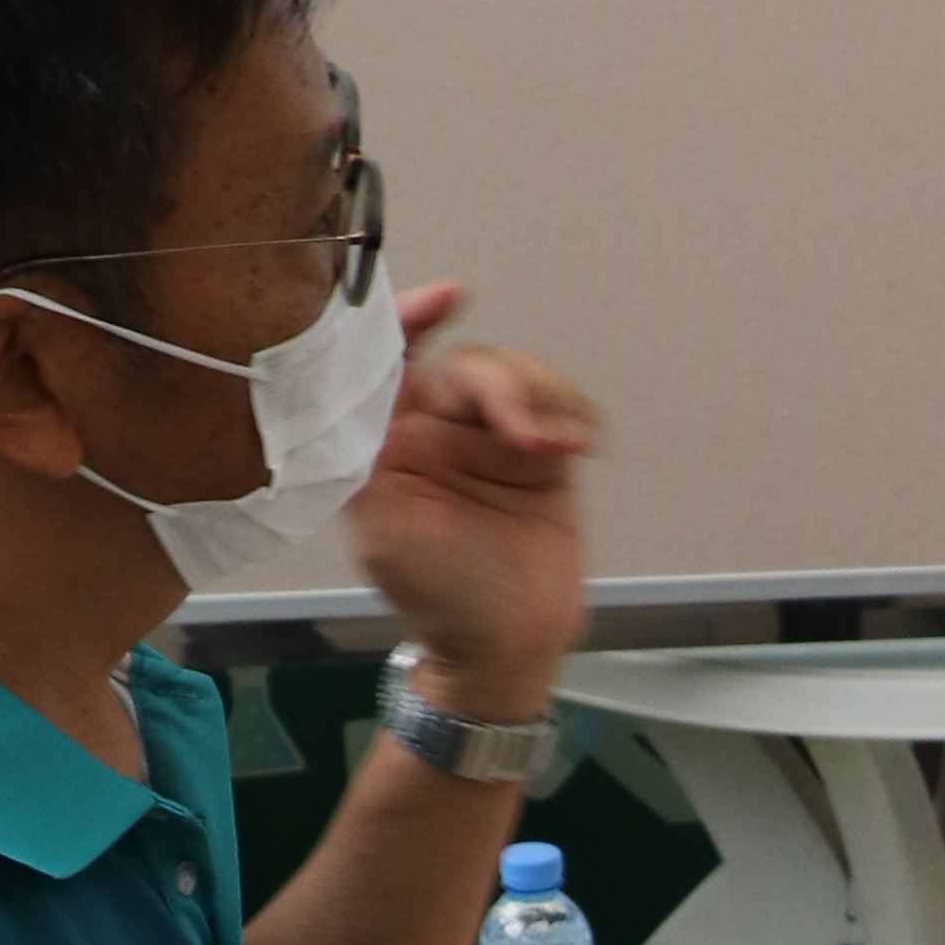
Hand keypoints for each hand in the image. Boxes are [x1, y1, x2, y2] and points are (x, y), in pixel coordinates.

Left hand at [351, 281, 597, 718]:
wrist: (510, 643)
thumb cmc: (439, 594)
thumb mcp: (383, 525)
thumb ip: (367, 451)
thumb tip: (367, 384)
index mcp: (389, 439)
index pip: (393, 360)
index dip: (412, 320)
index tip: (449, 300)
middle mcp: (438, 429)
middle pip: (469, 364)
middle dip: (499, 385)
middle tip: (522, 436)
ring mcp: (492, 438)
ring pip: (518, 375)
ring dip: (541, 399)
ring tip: (556, 448)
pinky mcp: (543, 452)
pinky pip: (560, 402)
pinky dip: (572, 411)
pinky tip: (578, 444)